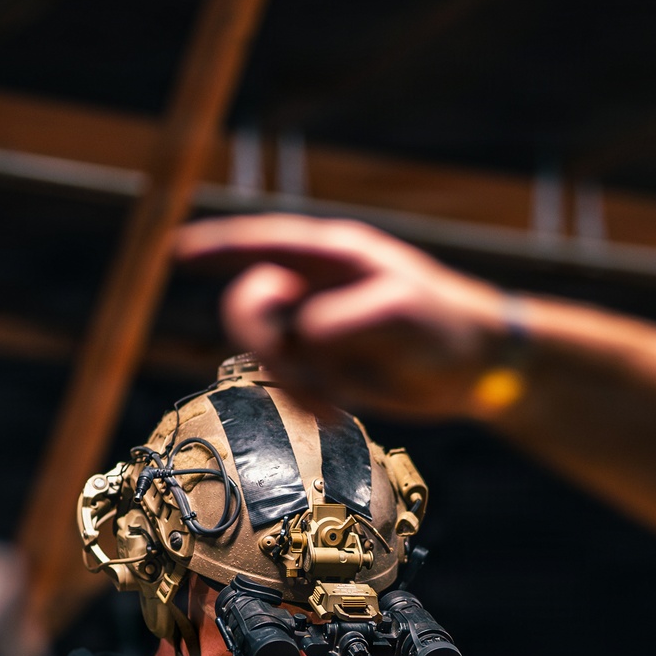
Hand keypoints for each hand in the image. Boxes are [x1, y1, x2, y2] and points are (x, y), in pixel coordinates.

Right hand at [176, 214, 515, 418]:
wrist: (478, 369)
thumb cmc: (446, 323)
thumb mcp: (400, 312)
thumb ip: (347, 317)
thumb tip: (302, 333)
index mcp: (333, 258)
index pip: (265, 244)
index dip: (219, 246)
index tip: (177, 252)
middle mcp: (317, 290)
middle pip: (253, 305)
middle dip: (260, 340)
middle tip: (288, 373)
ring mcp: (319, 332)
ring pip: (269, 353)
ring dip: (290, 381)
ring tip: (335, 402)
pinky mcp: (326, 370)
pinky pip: (291, 384)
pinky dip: (306, 401)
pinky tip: (339, 411)